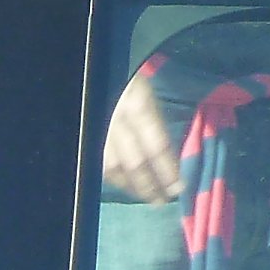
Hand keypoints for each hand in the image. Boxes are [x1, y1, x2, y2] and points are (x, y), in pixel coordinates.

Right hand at [102, 74, 182, 202]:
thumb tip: (170, 161)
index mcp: (138, 107)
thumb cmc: (131, 80)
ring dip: (132, 187)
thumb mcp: (149, 95)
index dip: (168, 171)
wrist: (97, 68)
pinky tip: (126, 184)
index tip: (179, 188)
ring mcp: (100, 130)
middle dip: (151, 185)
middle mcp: (117, 122)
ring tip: (147, 198)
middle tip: (163, 201)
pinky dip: (115, 178)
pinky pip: (101, 163)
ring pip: (115, 168)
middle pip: (136, 162)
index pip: (157, 147)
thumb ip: (157, 124)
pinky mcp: (90, 136)